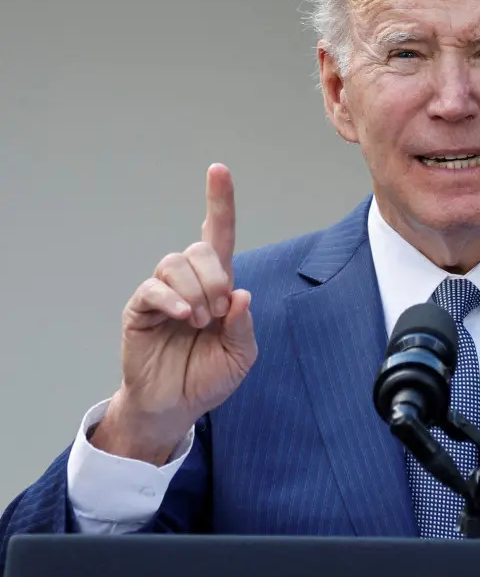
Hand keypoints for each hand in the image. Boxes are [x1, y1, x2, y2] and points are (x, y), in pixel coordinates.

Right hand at [92, 164, 257, 464]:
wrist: (176, 407)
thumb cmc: (209, 377)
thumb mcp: (241, 355)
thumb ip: (243, 325)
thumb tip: (239, 293)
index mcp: (218, 286)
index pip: (218, 235)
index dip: (219, 202)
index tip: (218, 169)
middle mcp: (189, 282)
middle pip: (199, 249)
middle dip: (215, 276)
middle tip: (220, 310)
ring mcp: (162, 294)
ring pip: (175, 264)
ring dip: (196, 290)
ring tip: (200, 321)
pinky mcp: (139, 310)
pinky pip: (152, 289)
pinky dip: (172, 299)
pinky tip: (184, 317)